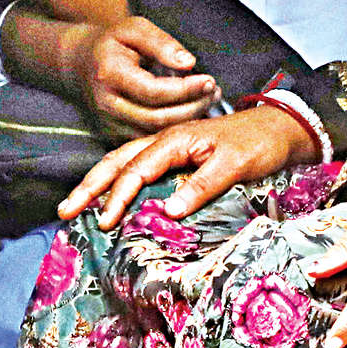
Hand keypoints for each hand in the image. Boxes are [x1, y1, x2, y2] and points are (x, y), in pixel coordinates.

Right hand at [59, 107, 314, 229]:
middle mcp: (167, 140)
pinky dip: (118, 179)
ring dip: (98, 181)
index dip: (117, 196)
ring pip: (124, 161)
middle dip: (90, 185)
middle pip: (118, 161)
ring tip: (76, 204)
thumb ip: (202, 186)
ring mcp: (170, 147)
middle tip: (65, 209)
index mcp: (176, 140)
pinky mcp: (177, 155)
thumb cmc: (260, 143)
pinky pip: (139, 165)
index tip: (104, 220)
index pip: (136, 170)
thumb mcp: (235, 164)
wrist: (281, 126)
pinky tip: (111, 195)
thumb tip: (169, 211)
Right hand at [64, 17, 219, 138]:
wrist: (81, 63)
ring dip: (188, 119)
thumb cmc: (113, 42)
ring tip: (209, 100)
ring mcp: (110, 122)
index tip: (209, 80)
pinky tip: (192, 111)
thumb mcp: (135, 28)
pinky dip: (175, 128)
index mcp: (110, 74)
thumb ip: (162, 43)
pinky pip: (150, 138)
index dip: (185, 89)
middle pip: (157, 117)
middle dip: (193, 107)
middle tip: (215, 92)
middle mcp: (108, 103)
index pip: (153, 90)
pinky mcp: (115, 134)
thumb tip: (189, 63)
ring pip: (156, 132)